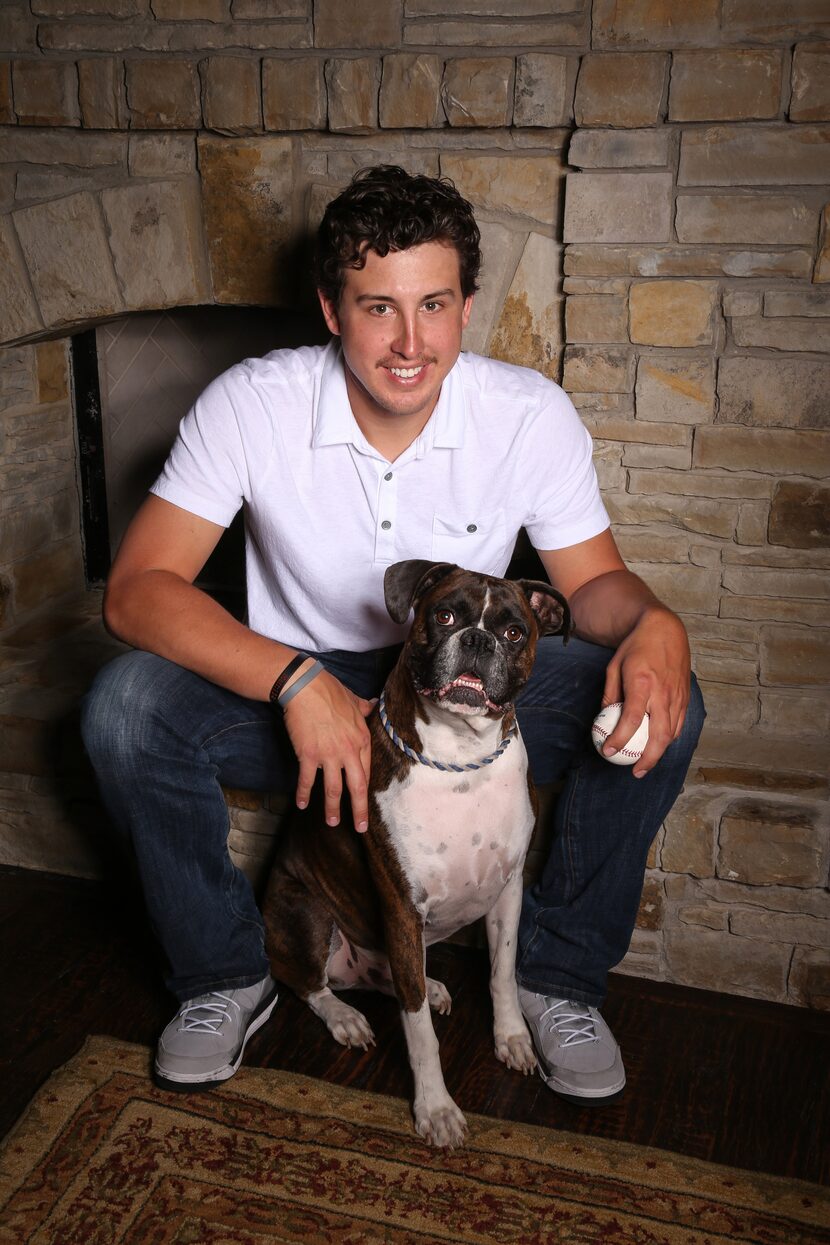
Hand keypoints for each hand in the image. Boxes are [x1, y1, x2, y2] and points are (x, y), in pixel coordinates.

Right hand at [282, 669, 373, 829]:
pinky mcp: (309, 755)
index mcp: (361, 739)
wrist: (305, 687)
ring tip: (331, 822)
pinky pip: (307, 780)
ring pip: (333, 789)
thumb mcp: (354, 700)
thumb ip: (364, 707)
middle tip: (360, 827)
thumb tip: (373, 705)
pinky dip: (304, 794)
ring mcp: (328, 754)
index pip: (366, 771)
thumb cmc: (329, 691)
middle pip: (357, 787)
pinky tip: (301, 804)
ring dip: (332, 808)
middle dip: (359, 810)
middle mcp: (348, 750)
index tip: (364, 804)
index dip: (365, 790)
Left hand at [601, 606, 690, 778]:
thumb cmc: (636, 647)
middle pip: (660, 735)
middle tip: (635, 771)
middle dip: (648, 759)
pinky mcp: (686, 696)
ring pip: (673, 733)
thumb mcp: (614, 666)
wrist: (665, 629)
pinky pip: (679, 724)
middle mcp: (663, 692)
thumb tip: (603, 718)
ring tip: (646, 763)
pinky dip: (669, 738)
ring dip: (659, 752)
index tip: (608, 751)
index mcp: (642, 683)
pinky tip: (658, 744)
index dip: (619, 739)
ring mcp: (677, 695)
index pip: (632, 720)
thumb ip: (610, 694)